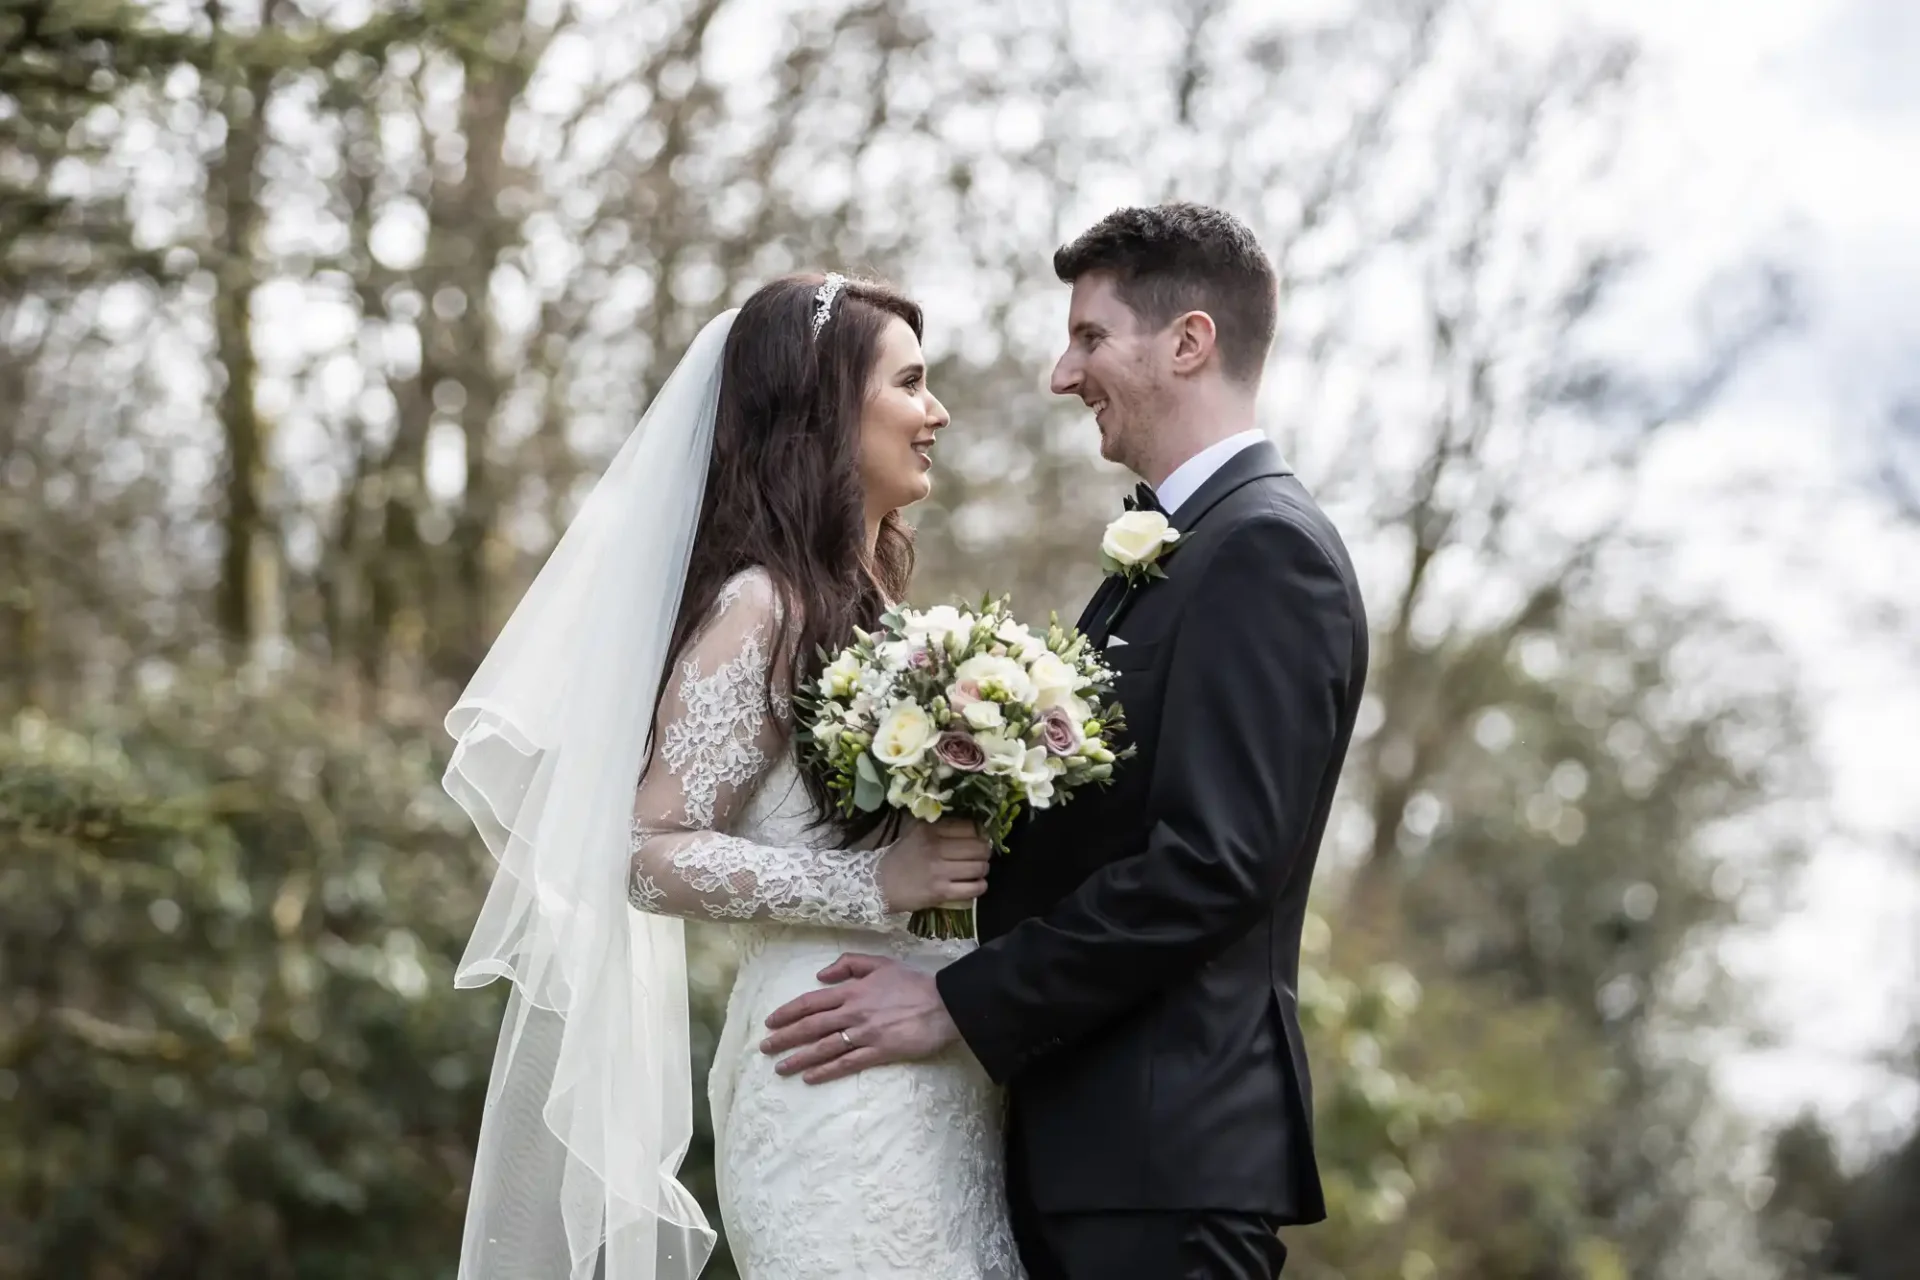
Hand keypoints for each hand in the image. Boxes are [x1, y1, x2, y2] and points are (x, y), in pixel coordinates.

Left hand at [760, 954, 960, 1083]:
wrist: (944, 1003)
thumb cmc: (913, 983)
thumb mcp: (880, 963)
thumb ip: (849, 964)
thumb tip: (821, 975)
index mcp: (852, 990)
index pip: (811, 1002)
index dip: (788, 1012)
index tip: (770, 1022)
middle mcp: (853, 1012)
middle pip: (811, 1026)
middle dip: (785, 1038)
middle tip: (765, 1048)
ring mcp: (865, 1034)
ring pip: (824, 1047)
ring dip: (799, 1058)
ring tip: (780, 1068)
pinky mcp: (879, 1052)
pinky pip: (847, 1063)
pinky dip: (826, 1071)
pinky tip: (810, 1078)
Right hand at [876, 818, 990, 913]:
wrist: (878, 884)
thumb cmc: (899, 857)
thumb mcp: (916, 833)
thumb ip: (941, 828)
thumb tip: (974, 829)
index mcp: (930, 830)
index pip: (969, 827)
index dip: (980, 834)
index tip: (979, 839)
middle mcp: (935, 848)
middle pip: (978, 847)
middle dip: (985, 852)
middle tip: (981, 856)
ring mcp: (939, 871)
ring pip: (979, 867)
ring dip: (983, 869)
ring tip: (977, 871)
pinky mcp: (940, 892)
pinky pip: (973, 888)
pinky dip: (980, 886)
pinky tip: (975, 884)